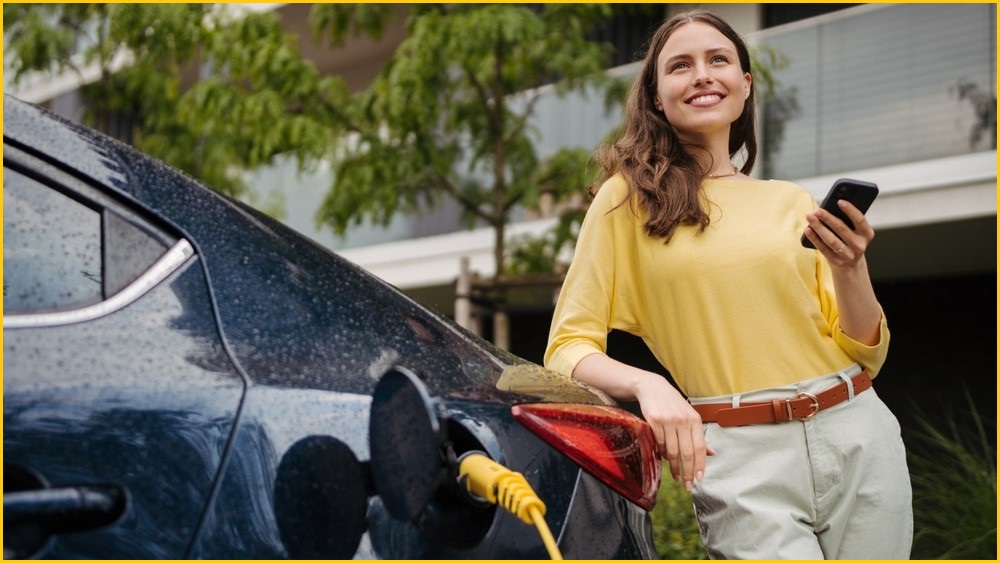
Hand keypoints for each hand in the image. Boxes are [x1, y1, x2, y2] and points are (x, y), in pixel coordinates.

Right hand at [634, 376, 714, 490]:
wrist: (653, 388)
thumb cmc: (673, 404)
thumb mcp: (690, 417)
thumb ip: (700, 436)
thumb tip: (713, 453)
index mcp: (695, 420)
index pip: (700, 448)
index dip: (699, 466)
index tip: (698, 479)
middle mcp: (683, 420)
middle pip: (687, 452)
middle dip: (687, 472)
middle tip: (687, 485)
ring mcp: (668, 420)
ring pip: (672, 451)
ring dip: (674, 466)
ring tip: (676, 476)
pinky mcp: (654, 420)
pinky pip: (659, 443)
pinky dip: (661, 453)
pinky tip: (664, 458)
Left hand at [802, 199, 874, 266]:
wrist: (850, 266)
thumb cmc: (850, 242)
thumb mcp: (855, 232)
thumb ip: (847, 221)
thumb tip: (829, 208)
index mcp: (867, 234)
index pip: (860, 220)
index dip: (850, 210)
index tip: (840, 201)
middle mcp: (859, 245)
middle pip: (842, 229)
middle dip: (828, 218)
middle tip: (817, 210)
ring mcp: (848, 255)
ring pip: (831, 240)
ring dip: (819, 227)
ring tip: (810, 218)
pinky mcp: (837, 262)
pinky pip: (823, 249)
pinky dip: (814, 238)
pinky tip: (807, 230)